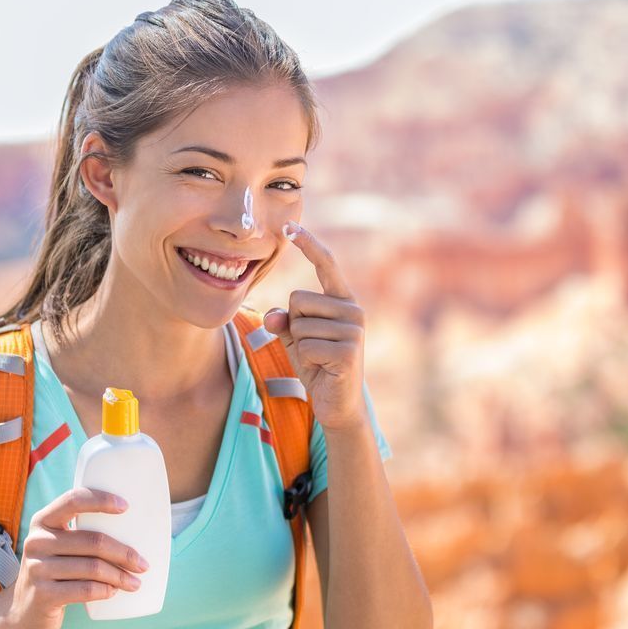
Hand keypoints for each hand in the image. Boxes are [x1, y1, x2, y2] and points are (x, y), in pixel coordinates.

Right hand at [3, 487, 149, 628]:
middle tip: (143, 565)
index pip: (73, 500)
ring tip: (134, 582)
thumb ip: (82, 534)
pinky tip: (113, 591)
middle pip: (93, 541)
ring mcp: (37, 568)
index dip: (101, 500)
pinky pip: (85, 590)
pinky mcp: (43, 594)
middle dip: (124, 553)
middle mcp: (37, 541)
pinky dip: (105, 590)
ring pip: (93, 567)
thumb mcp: (59, 547)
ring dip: (120, 576)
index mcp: (43, 521)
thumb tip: (134, 530)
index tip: (126, 507)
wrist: (23, 611)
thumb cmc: (54, 572)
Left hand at [263, 221, 368, 431]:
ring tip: (318, 359)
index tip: (289, 226)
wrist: (337, 403)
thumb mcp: (296, 338)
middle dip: (294, 325)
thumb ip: (283, 321)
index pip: (326, 265)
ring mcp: (353, 330)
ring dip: (299, 346)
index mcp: (342, 300)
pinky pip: (305, 345)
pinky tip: (323, 369)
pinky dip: (305, 360)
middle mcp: (353, 310)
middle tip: (312, 347)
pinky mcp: (348, 351)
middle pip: (298, 299)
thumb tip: (273, 318)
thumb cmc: (317, 364)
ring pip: (299, 324)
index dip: (309, 245)